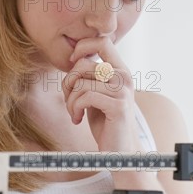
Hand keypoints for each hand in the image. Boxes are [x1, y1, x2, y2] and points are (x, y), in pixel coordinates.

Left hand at [62, 37, 140, 151]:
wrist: (119, 151)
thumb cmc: (105, 122)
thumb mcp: (96, 93)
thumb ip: (90, 76)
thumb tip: (74, 58)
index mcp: (120, 70)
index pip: (102, 41)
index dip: (82, 48)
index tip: (72, 65)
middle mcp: (124, 77)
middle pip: (83, 64)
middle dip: (68, 83)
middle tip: (69, 100)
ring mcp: (123, 91)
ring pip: (81, 82)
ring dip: (70, 101)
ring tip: (74, 113)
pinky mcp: (118, 106)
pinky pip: (85, 97)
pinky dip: (75, 109)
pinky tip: (78, 119)